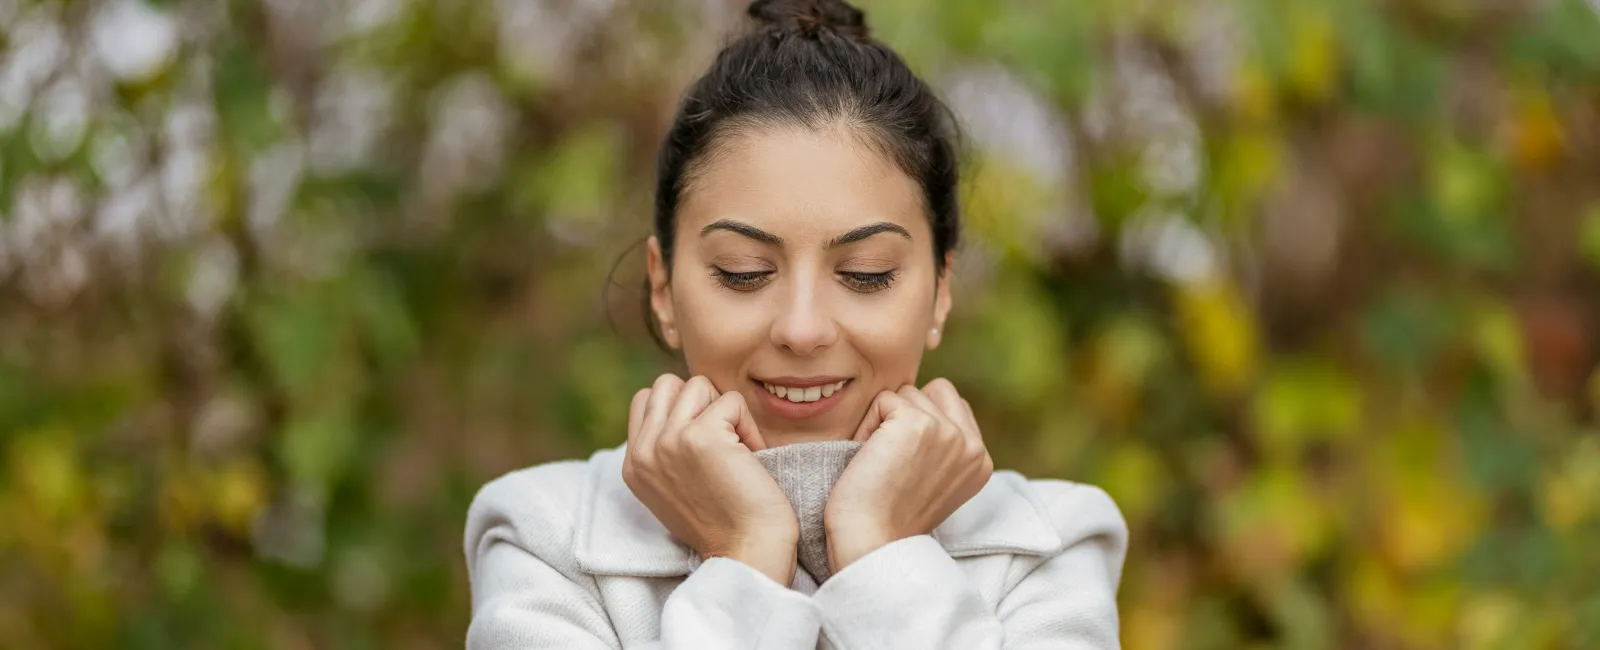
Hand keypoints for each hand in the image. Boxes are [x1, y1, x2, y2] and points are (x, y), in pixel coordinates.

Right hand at [622, 374, 799, 584]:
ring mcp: (667, 441)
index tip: (705, 444)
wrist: (747, 550)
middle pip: (668, 384)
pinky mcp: (700, 436)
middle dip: (701, 402)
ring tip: (737, 447)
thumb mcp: (674, 486)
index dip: (681, 409)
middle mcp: (643, 451)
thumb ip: (664, 449)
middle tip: (722, 440)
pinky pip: (731, 401)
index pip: (645, 399)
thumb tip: (679, 406)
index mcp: (633, 464)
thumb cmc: (723, 522)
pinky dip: (749, 425)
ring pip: (698, 385)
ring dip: (725, 411)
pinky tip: (752, 457)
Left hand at [823, 378, 991, 573]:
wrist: (871, 540)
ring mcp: (947, 432)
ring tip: (880, 461)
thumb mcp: (935, 481)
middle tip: (893, 456)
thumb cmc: (890, 517)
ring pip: (907, 393)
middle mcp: (971, 445)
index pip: (953, 405)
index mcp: (981, 460)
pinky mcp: (917, 422)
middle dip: (909, 411)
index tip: (906, 464)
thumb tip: (923, 403)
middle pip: (935, 390)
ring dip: (884, 420)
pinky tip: (869, 458)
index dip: (922, 423)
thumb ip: (944, 446)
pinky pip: (883, 399)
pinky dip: (867, 424)